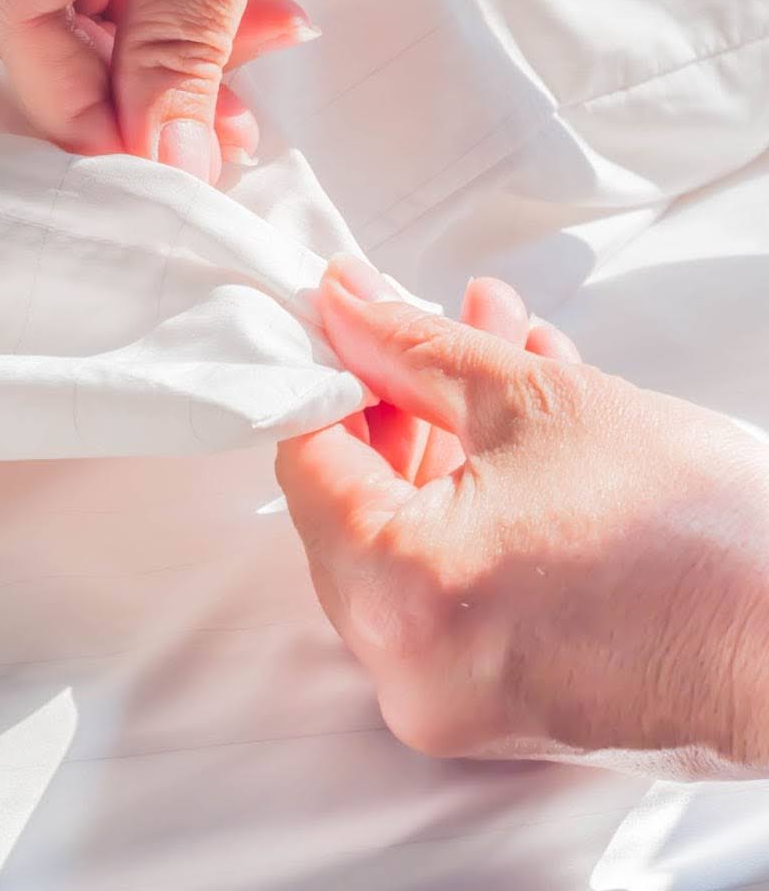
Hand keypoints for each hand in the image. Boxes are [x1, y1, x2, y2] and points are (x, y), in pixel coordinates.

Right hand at [0, 0, 441, 178]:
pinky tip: (246, 20)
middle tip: (209, 125)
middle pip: (32, 0)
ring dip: (156, 45)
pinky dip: (167, 2)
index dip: (75, 100)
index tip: (147, 160)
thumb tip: (165, 164)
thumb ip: (184, 49)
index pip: (14, 0)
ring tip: (255, 61)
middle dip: (124, 74)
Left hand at [277, 256, 768, 776]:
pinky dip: (477, 508)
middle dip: (401, 399)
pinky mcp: (499, 704)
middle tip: (433, 327)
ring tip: (500, 348)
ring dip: (449, 439)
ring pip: (412, 540)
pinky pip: (454, 585)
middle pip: (354, 504)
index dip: (327, 376)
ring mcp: (450, 697)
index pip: (306, 463)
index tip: (350, 323)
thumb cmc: (701, 538)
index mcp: (397, 594)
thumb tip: (344, 302)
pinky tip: (524, 424)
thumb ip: (415, 346)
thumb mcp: (536, 402)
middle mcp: (405, 666)